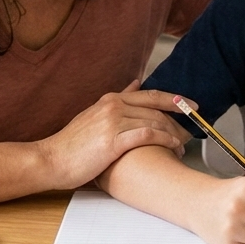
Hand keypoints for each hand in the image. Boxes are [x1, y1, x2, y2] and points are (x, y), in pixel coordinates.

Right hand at [37, 81, 192, 188]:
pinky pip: (148, 135)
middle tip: (193, 129)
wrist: (51, 159)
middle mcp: (113, 106)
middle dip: (179, 119)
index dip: (174, 99)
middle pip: (157, 108)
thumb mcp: (93, 115)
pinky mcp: (113, 140)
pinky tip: (173, 147)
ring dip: (174, 134)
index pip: (150, 94)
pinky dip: (165, 140)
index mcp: (110, 100)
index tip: (191, 105)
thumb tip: (134, 83)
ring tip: (183, 145)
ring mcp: (113, 122)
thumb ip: (116, 100)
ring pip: (155, 121)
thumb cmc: (72, 145)